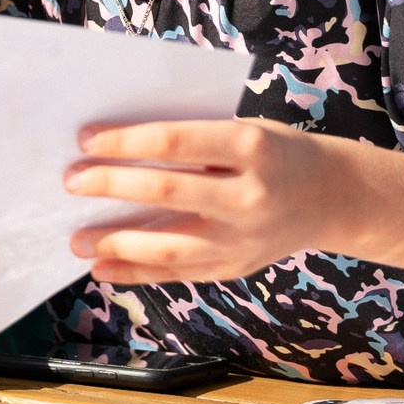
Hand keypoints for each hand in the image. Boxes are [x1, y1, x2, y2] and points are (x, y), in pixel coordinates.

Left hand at [63, 117, 342, 285]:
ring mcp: (243, 238)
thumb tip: (114, 152)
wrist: (331, 195)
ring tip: (77, 239)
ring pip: (168, 246)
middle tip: (71, 182)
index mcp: (250, 146)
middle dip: (111, 186)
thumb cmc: (273, 152)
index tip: (86, 140)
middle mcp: (249, 195)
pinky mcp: (235, 267)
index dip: (124, 142)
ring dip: (115, 243)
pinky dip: (135, 272)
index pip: (174, 144)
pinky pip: (177, 274)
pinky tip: (102, 266)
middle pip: (166, 192)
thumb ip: (191, 141)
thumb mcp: (244, 130)